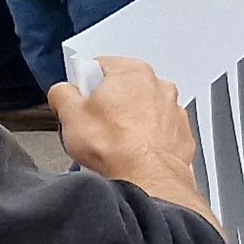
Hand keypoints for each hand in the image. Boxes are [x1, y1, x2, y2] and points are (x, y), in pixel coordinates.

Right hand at [53, 56, 212, 220]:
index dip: (83, 86)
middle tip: (93, 125)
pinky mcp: (181, 133)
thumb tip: (62, 92)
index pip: (99, 66)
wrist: (146, 177)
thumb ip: (62, 93)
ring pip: (143, 110)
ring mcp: (174, 110)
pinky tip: (132, 151)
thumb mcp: (70, 114)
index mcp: (132, 72)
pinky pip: (158, 131)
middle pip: (123, 88)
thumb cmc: (115, 146)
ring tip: (112, 142)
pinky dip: (147, 139)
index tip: (79, 102)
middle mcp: (159, 86)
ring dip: (129, 121)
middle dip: (108, 104)